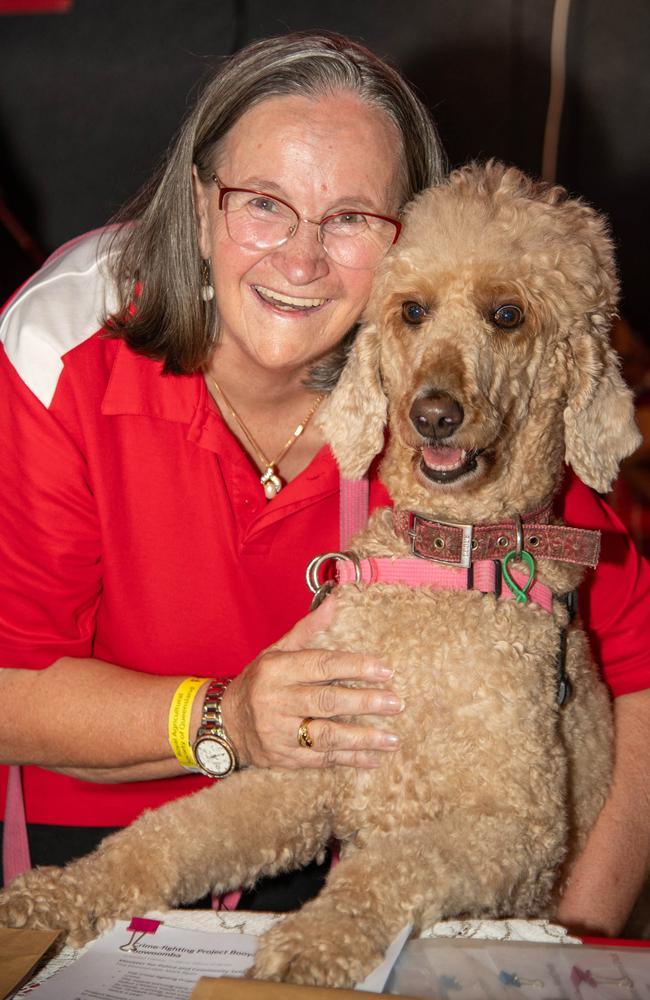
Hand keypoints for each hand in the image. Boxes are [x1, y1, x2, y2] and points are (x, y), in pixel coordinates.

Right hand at [220, 599, 401, 768]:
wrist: (225, 724)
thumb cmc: (260, 681)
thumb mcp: (277, 651)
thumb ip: (309, 629)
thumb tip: (336, 599)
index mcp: (277, 670)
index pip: (320, 665)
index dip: (354, 667)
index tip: (385, 670)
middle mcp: (276, 701)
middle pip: (326, 702)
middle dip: (364, 703)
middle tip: (396, 703)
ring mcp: (278, 733)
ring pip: (326, 736)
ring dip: (362, 739)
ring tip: (393, 738)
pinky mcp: (283, 758)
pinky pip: (321, 760)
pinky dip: (350, 760)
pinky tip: (374, 759)